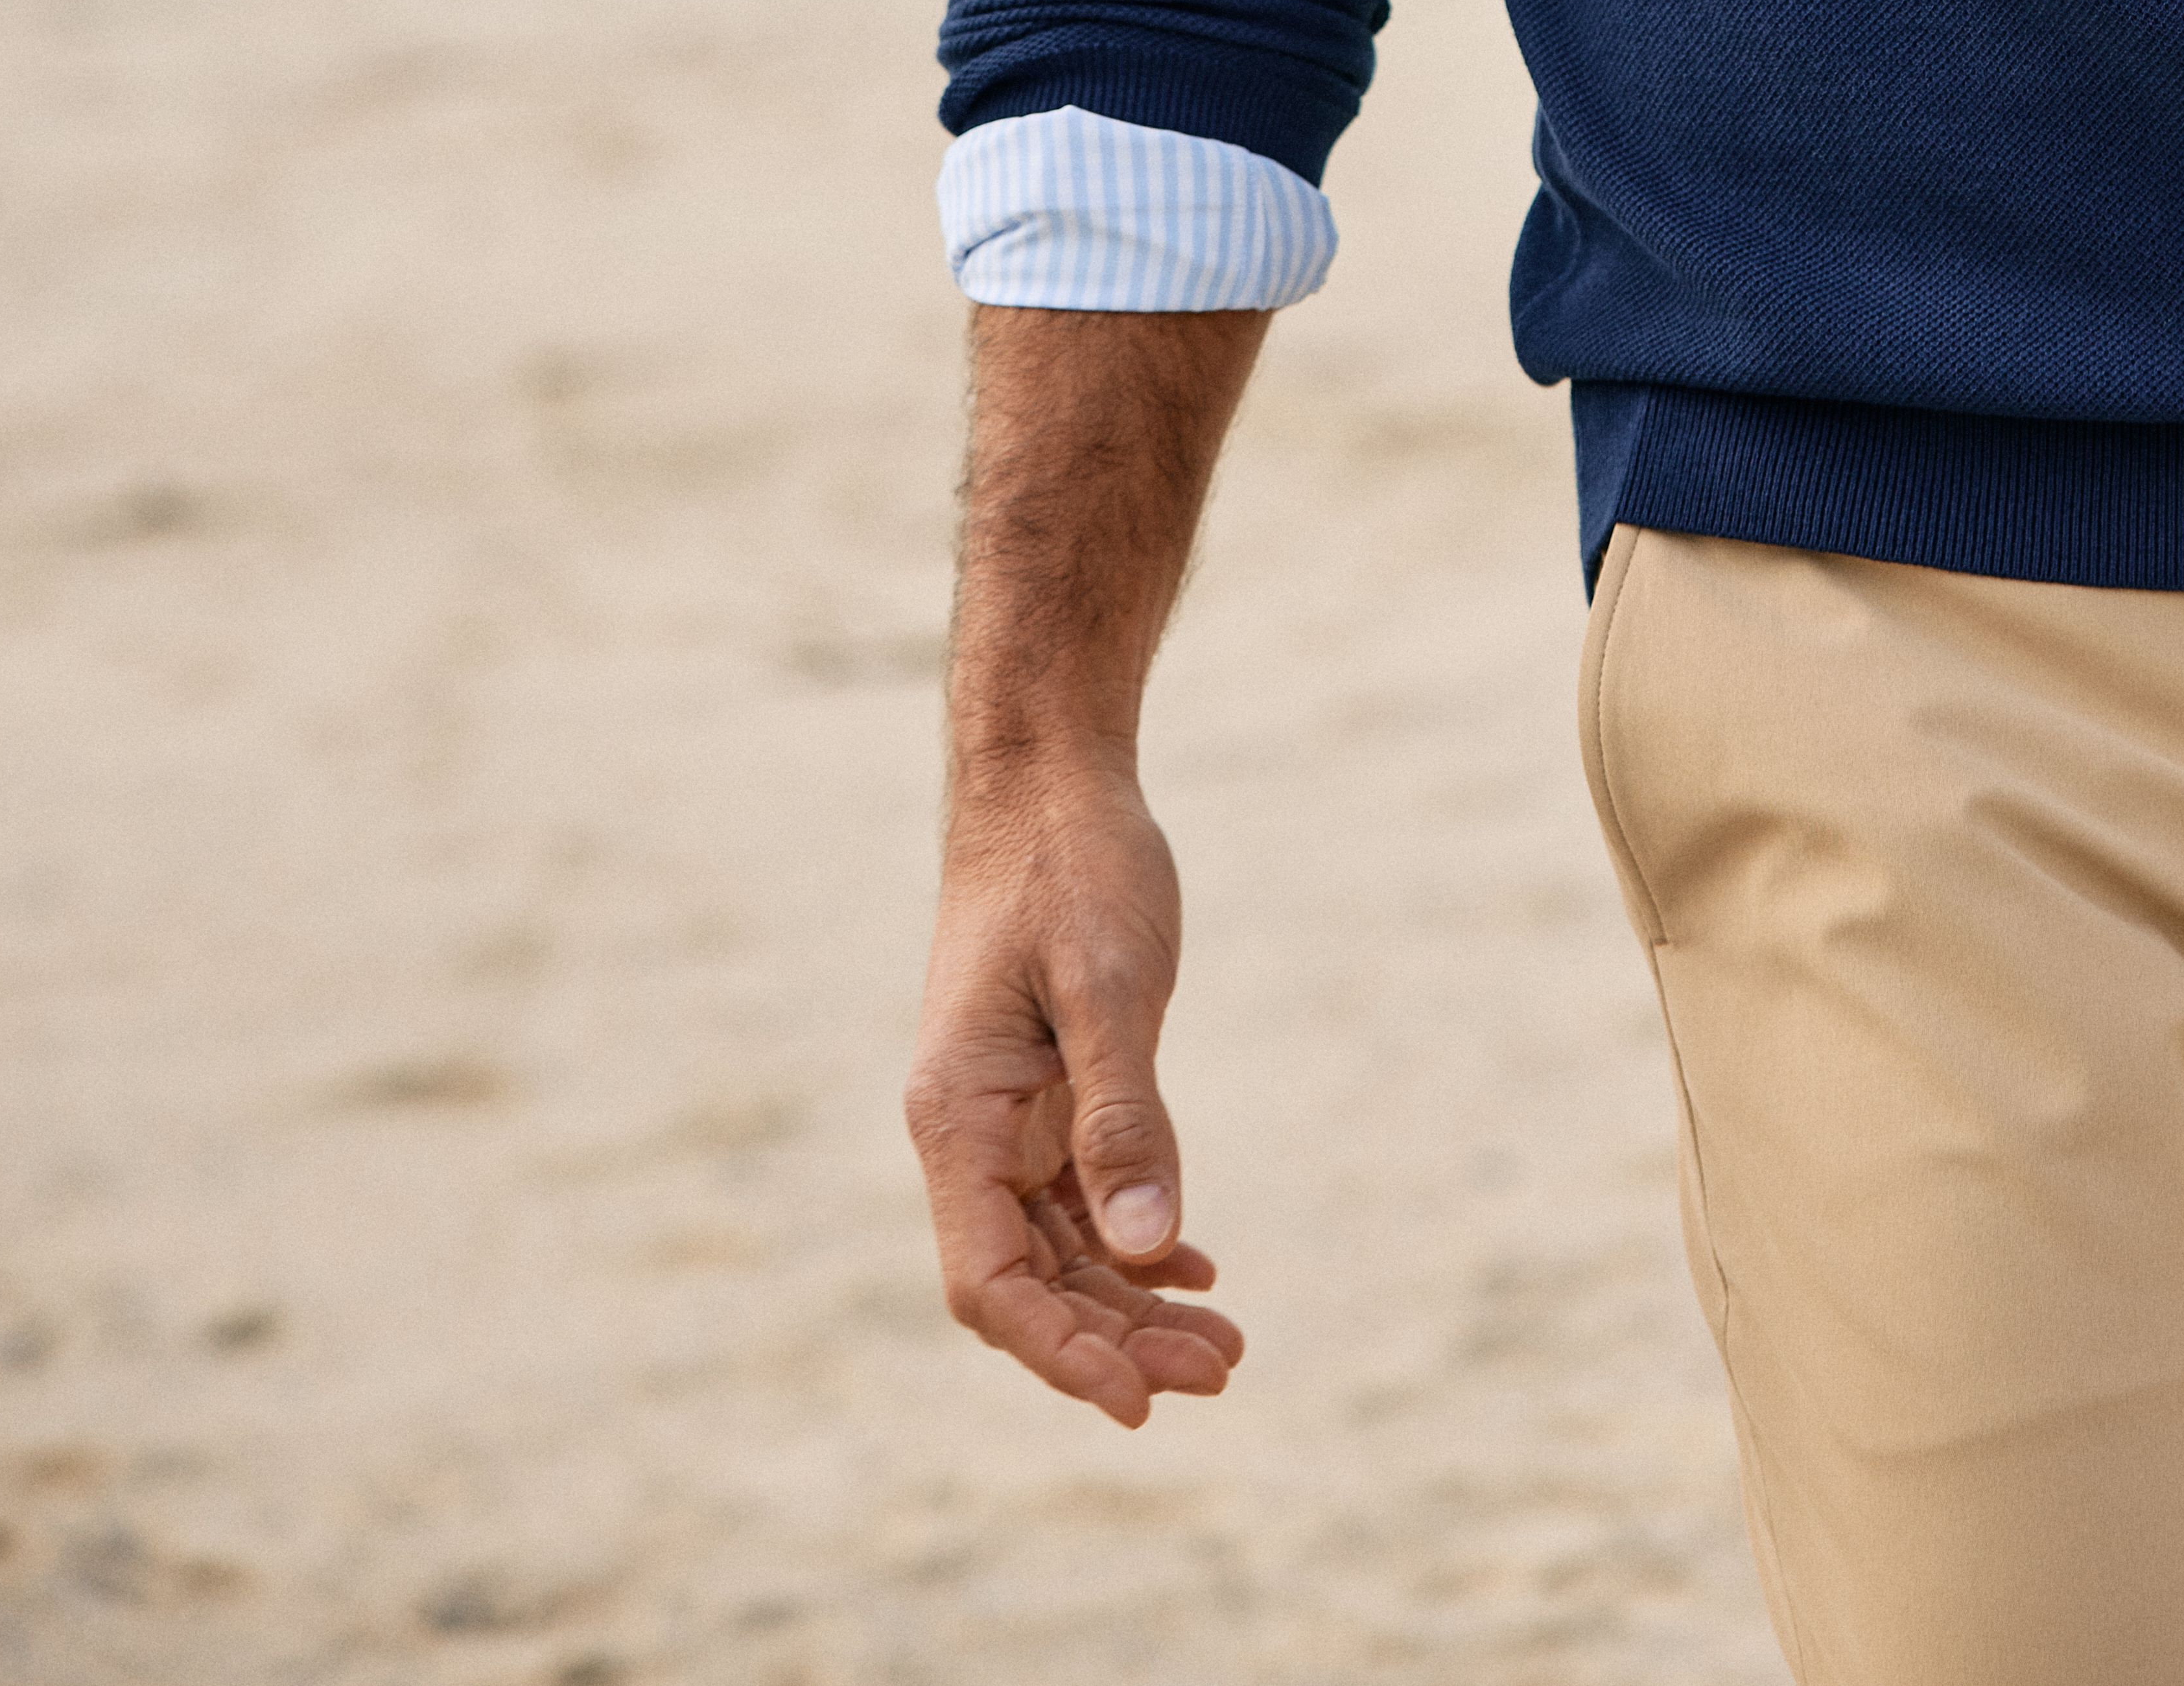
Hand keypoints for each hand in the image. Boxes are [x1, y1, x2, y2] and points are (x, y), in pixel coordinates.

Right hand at [906, 754, 1244, 1425]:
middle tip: (1222, 1372)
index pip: (991, 1284)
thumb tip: (1146, 1246)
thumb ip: (1123, 1113)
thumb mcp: (1109, 983)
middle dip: (1116, 1342)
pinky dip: (1134, 1241)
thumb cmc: (1070, 864)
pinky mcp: (1045, 1092)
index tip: (1140, 1404)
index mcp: (958, 1117)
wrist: (1049, 779)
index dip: (1060, 1354)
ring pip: (1062, 1250)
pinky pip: (1080, 1197)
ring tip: (1225, 1347)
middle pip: (1032, 1284)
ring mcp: (1006, 1116)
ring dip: (1133, 1304)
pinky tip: (1194, 1269)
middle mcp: (971, 1132)